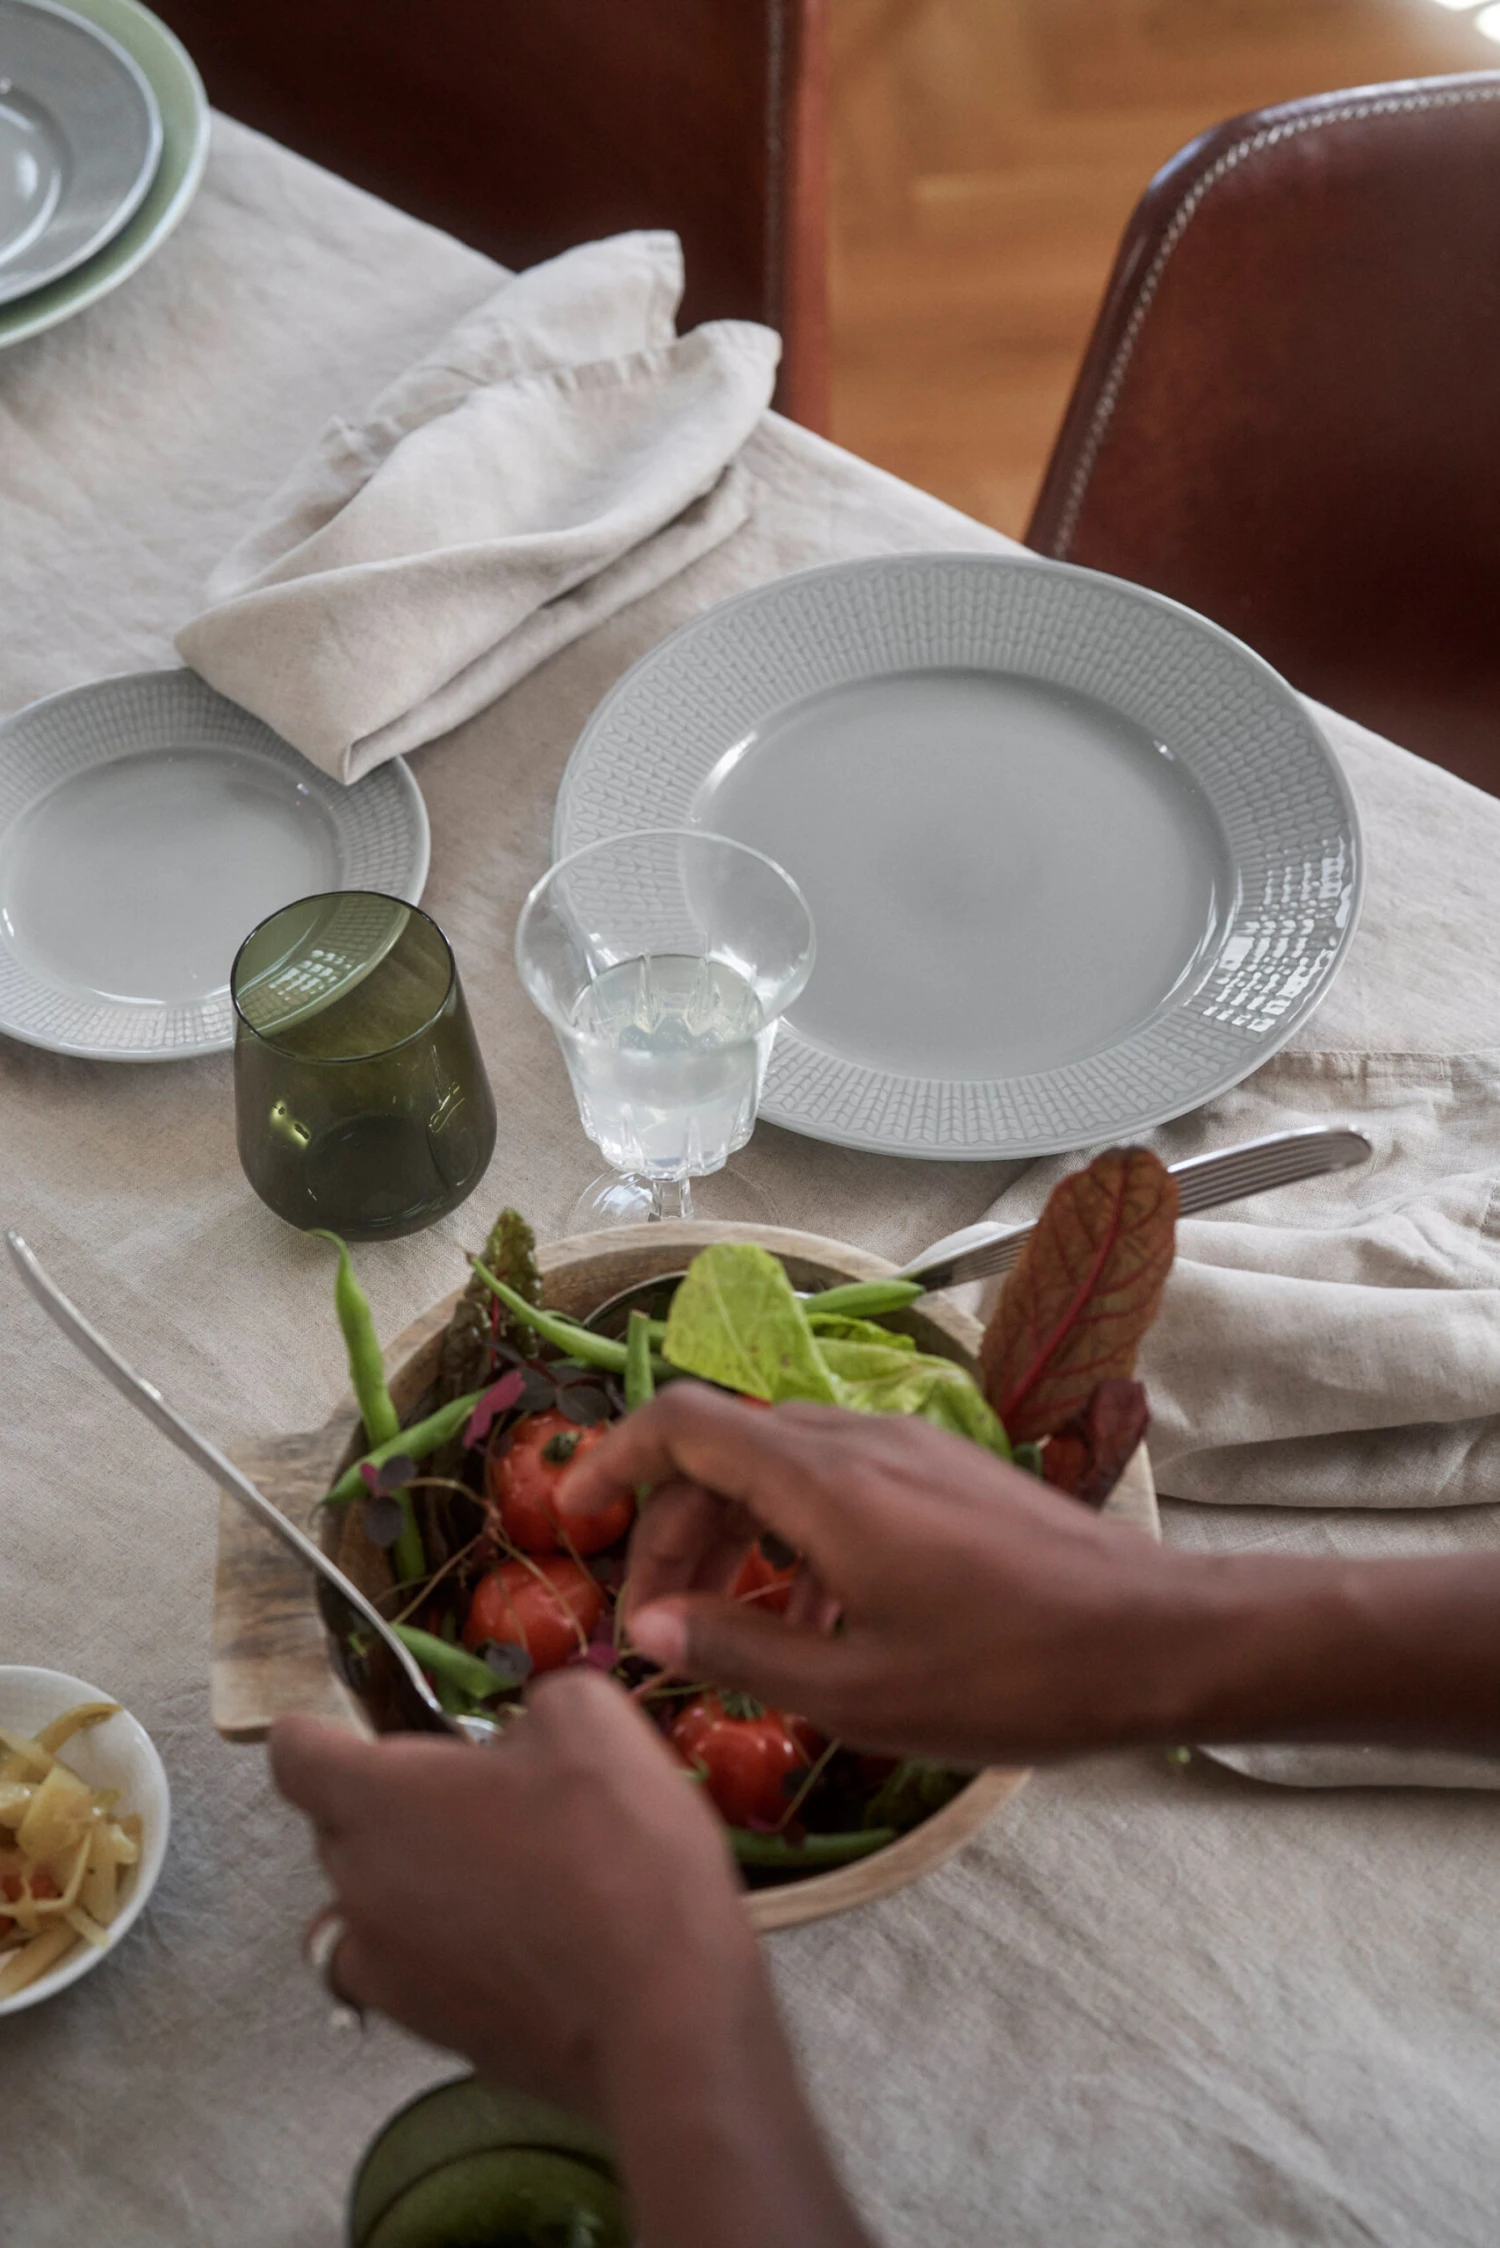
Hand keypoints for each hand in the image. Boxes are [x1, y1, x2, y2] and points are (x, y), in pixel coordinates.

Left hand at [271, 1668, 752, 2112]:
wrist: (662, 2013)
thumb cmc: (616, 1850)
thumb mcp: (590, 1719)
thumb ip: (531, 1705)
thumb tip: (518, 1739)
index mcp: (379, 1798)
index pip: (294, 1753)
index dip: (323, 1732)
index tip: (360, 1730)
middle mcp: (357, 1884)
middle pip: (338, 1827)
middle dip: (395, 1803)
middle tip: (484, 1796)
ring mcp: (385, 1969)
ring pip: (367, 1904)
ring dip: (409, 1881)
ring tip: (495, 1875)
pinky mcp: (427, 2032)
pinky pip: (404, 1969)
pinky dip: (437, 1949)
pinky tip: (511, 1941)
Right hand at [564, 1385, 1190, 1764]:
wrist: (1161, 1640)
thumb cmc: (1011, 1675)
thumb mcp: (859, 1693)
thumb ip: (741, 1651)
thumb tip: (651, 1628)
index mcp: (825, 1480)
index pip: (685, 1424)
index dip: (615, 1461)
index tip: (577, 1524)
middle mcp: (861, 1440)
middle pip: (726, 1454)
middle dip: (673, 1533)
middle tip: (660, 1633)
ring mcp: (912, 1451)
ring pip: (784, 1470)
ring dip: (735, 1540)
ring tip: (728, 1639)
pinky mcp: (950, 1477)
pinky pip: (842, 1485)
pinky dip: (798, 1540)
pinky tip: (817, 1627)